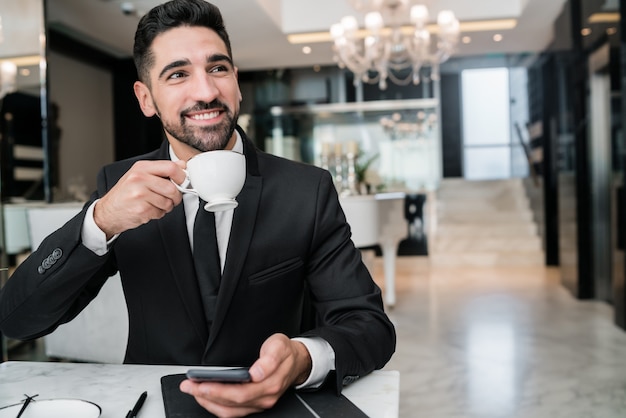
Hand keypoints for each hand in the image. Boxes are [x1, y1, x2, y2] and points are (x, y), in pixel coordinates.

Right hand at [94, 160, 186, 238]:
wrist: (108, 211)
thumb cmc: (126, 193)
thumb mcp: (140, 174)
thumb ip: (161, 170)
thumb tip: (182, 165)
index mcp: (141, 168)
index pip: (171, 167)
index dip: (182, 176)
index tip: (183, 182)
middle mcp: (139, 179)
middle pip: (172, 188)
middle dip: (176, 196)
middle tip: (171, 198)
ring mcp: (139, 195)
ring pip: (168, 202)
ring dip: (166, 206)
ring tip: (155, 204)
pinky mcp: (141, 210)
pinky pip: (161, 213)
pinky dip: (158, 214)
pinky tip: (148, 210)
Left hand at [179, 333, 311, 416]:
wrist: (298, 361)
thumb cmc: (286, 352)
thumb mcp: (279, 346)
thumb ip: (269, 359)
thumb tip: (256, 373)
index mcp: (270, 384)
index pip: (239, 393)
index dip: (218, 390)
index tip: (200, 383)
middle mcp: (265, 398)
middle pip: (231, 404)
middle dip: (206, 395)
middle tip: (189, 386)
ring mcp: (260, 403)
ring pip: (230, 412)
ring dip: (209, 403)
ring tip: (193, 391)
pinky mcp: (255, 404)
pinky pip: (233, 411)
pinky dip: (217, 405)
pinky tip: (207, 396)